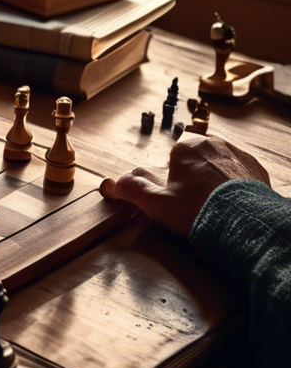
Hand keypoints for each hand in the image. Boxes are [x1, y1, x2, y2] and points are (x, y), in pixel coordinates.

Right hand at [100, 134, 269, 235]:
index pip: (171, 160)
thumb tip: (109, 183)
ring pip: (217, 166)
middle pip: (195, 160)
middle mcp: (214, 143)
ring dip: (213, 182)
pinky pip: (239, 174)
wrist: (245, 225)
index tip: (176, 200)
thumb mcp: (154, 203)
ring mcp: (238, 154)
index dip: (170, 181)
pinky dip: (233, 187)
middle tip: (194, 206)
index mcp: (186, 147)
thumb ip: (130, 189)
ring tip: (214, 208)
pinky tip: (231, 206)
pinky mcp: (257, 169)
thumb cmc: (197, 210)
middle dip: (193, 179)